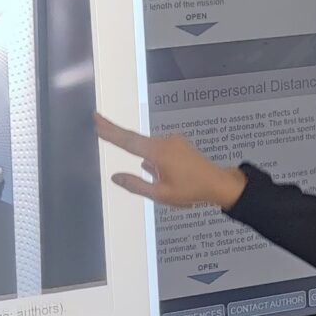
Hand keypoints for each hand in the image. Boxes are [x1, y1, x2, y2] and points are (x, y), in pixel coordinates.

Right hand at [94, 115, 247, 209]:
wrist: (219, 184)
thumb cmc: (191, 191)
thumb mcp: (161, 194)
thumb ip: (136, 185)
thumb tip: (115, 176)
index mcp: (158, 153)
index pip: (128, 141)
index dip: (110, 131)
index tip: (96, 120)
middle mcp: (164, 142)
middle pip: (135, 139)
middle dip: (116, 133)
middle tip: (97, 121)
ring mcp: (173, 141)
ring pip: (149, 148)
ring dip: (143, 157)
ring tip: (154, 171)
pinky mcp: (178, 145)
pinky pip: (159, 150)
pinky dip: (154, 159)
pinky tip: (161, 173)